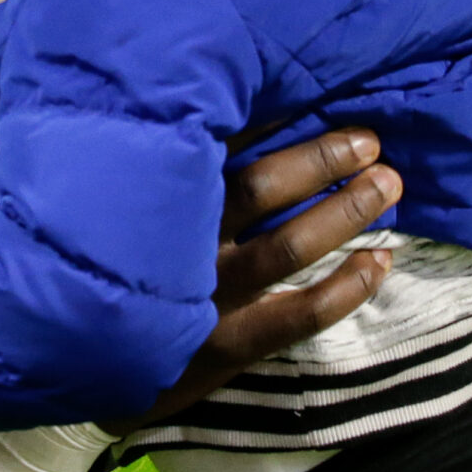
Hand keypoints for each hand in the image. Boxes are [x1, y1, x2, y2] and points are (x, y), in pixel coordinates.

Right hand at [101, 131, 399, 435]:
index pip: (227, 149)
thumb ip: (175, 167)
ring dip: (344, 213)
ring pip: (288, 247)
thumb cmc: (121, 265)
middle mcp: (184, 244)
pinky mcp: (228, 344)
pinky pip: (300, 315)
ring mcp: (207, 297)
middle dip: (323, 161)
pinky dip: (348, 287)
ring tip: (387, 187)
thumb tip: (241, 114)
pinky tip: (380, 262)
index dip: (283, 128)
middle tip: (371, 144)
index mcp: (162, 200)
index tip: (328, 108)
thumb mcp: (130, 207)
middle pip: (263, 189)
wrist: (84, 363)